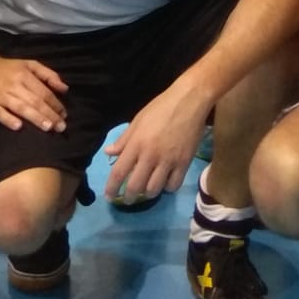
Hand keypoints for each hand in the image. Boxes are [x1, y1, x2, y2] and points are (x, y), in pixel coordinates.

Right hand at [0, 54, 68, 132]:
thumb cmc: (8, 68)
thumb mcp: (29, 65)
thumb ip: (48, 74)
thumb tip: (65, 89)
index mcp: (24, 75)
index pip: (43, 91)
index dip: (55, 104)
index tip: (64, 115)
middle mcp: (14, 85)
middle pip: (34, 101)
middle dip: (49, 114)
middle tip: (61, 127)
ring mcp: (0, 95)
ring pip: (20, 107)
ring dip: (35, 118)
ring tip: (48, 128)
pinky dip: (8, 119)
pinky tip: (18, 126)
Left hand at [102, 83, 210, 201]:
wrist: (189, 100)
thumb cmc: (161, 107)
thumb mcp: (137, 120)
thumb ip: (123, 139)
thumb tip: (108, 153)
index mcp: (136, 144)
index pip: (119, 172)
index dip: (111, 188)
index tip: (109, 196)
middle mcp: (150, 155)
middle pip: (135, 185)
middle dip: (129, 196)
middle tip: (127, 198)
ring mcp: (169, 160)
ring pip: (154, 189)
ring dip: (148, 193)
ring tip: (146, 190)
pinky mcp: (184, 162)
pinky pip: (174, 185)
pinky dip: (167, 188)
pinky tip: (165, 183)